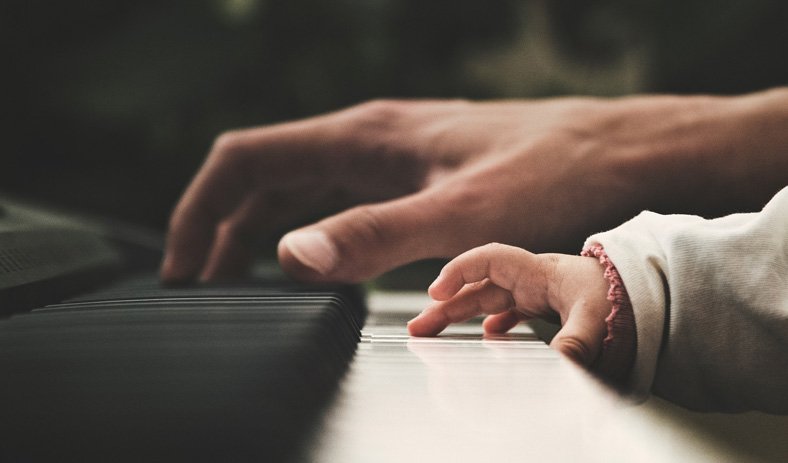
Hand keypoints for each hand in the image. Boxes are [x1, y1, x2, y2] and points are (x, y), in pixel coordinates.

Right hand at [161, 90, 787, 282]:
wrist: (622, 152)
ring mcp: (392, 157)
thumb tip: (288, 257)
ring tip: (238, 280)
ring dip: (259, 232)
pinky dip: (306, 232)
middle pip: (263, 177)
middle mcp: (369, 140)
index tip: (181, 266)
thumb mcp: (462, 214)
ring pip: (300, 190)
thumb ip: (374, 235)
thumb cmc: (554, 171)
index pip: (245, 161)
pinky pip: (339, 201)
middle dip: (220, 228)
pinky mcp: (417, 177)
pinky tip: (313, 263)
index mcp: (363, 137)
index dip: (199, 210)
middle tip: (200, 286)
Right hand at [407, 243, 611, 366]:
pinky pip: (507, 310)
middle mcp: (532, 279)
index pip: (489, 259)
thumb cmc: (624, 295)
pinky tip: (483, 336)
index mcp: (539, 272)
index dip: (459, 271)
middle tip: (419, 326)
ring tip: (434, 332)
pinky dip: (491, 322)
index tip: (436, 292)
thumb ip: (578, 340)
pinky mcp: (544, 306)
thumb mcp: (599, 317)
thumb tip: (560, 363)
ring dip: (459, 314)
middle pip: (478, 286)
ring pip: (487, 300)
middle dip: (445, 304)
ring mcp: (536, 292)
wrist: (649, 292)